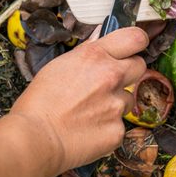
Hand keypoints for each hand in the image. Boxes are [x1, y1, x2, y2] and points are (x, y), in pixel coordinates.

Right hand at [9, 27, 148, 171]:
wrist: (35, 138)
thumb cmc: (40, 103)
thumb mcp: (59, 65)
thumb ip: (87, 51)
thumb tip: (100, 38)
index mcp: (95, 56)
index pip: (135, 38)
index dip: (137, 42)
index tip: (134, 48)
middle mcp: (111, 76)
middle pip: (140, 66)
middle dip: (129, 72)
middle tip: (110, 81)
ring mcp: (117, 104)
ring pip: (128, 98)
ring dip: (116, 102)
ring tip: (90, 110)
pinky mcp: (118, 129)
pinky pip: (120, 123)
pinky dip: (108, 126)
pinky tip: (89, 128)